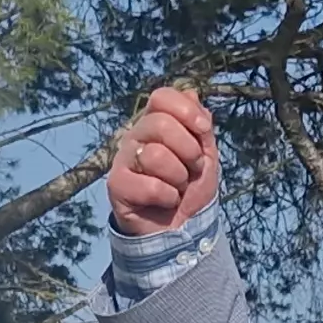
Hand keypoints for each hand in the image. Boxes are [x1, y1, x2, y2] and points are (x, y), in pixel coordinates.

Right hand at [106, 86, 218, 236]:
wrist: (181, 230)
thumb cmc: (191, 189)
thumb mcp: (206, 155)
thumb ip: (201, 126)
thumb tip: (192, 92)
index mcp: (156, 123)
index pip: (161, 97)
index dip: (185, 110)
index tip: (203, 131)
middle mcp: (135, 136)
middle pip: (159, 124)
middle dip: (188, 150)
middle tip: (192, 169)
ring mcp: (123, 160)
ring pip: (155, 155)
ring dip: (178, 177)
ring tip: (178, 188)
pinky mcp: (116, 185)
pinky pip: (150, 185)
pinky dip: (168, 197)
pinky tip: (165, 202)